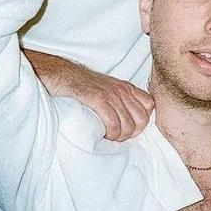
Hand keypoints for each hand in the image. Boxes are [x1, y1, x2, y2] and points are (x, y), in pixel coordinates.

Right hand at [26, 50, 153, 140]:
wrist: (61, 75)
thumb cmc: (83, 87)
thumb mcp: (109, 89)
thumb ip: (122, 101)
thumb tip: (132, 122)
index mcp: (127, 87)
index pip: (149, 107)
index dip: (141, 122)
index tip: (127, 129)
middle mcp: (122, 90)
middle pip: (141, 120)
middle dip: (130, 133)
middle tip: (115, 136)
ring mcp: (110, 94)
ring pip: (128, 125)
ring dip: (118, 136)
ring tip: (107, 136)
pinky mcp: (97, 99)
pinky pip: (113, 122)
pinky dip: (110, 133)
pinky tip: (101, 133)